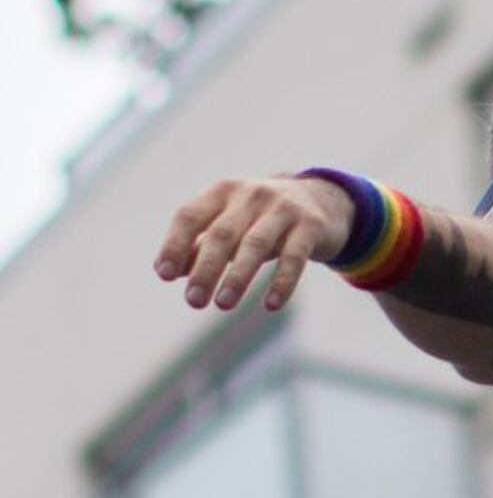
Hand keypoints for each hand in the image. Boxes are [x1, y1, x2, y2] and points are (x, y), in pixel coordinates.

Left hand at [155, 175, 353, 313]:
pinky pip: (295, 257)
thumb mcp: (230, 223)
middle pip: (222, 234)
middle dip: (206, 269)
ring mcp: (284, 208)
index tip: (164, 276)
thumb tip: (170, 271)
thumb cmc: (262, 218)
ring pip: (256, 244)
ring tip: (223, 305)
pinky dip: (282, 282)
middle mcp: (252, 195)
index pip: (190, 216)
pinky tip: (271, 305)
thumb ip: (199, 244)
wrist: (323, 200)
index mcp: (223, 192)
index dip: (175, 245)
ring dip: (238, 277)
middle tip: (194, 301)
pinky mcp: (312, 226)